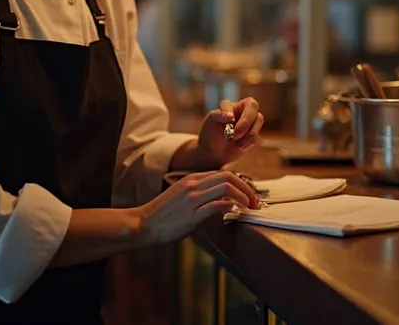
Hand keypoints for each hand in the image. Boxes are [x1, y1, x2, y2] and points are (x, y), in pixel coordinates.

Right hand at [137, 171, 259, 245]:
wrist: (143, 224)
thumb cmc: (163, 214)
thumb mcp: (182, 196)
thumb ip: (201, 194)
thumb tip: (222, 200)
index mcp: (191, 179)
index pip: (223, 173)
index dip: (241, 183)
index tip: (249, 194)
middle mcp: (193, 184)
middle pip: (229, 177)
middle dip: (247, 188)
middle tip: (255, 201)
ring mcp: (192, 198)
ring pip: (226, 187)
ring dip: (243, 197)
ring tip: (250, 207)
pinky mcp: (192, 214)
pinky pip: (217, 205)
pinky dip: (231, 206)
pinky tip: (235, 212)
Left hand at [198, 97, 264, 164]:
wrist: (213, 153)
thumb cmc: (210, 133)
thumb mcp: (210, 121)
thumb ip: (219, 115)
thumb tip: (231, 116)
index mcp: (231, 105)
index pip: (238, 100)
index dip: (241, 110)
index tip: (229, 119)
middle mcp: (242, 110)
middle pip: (253, 106)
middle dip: (246, 122)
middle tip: (235, 135)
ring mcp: (249, 122)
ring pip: (258, 120)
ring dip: (248, 134)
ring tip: (236, 143)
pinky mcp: (252, 135)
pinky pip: (256, 136)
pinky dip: (248, 142)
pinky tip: (239, 146)